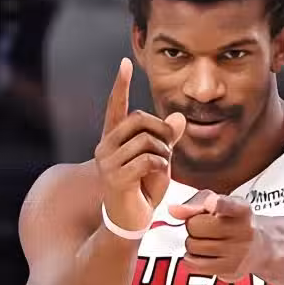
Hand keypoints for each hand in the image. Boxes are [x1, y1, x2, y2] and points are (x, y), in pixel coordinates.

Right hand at [95, 58, 185, 232]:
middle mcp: (105, 146)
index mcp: (114, 139)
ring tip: (162, 167)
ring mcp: (107, 162)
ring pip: (146, 139)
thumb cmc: (143, 189)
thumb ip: (167, 139)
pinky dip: (161, 165)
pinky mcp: (114, 177)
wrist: (131, 221)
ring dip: (164, 152)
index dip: (120, 85)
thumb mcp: (160, 160)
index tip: (125, 63)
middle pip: (139, 118)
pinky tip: (159, 175)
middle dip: (161, 130)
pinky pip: (147, 159)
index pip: (116, 106)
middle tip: (168, 148)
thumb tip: (178, 117)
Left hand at [169, 191, 262, 281]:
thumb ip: (195, 202)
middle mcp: (244, 231)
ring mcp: (238, 253)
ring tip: (206, 241)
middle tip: (205, 228)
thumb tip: (173, 210)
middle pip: (195, 226)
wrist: (257, 248)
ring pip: (192, 246)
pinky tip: (202, 254)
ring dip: (192, 243)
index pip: (230, 206)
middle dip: (193, 225)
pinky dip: (192, 259)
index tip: (212, 203)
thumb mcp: (219, 203)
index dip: (219, 204)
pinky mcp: (230, 270)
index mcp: (242, 210)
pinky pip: (194, 265)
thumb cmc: (231, 221)